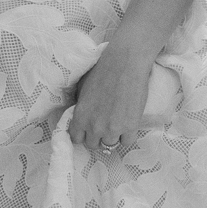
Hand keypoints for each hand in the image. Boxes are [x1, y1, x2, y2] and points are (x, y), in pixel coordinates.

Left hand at [69, 35, 152, 157]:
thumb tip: (81, 115)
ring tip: (118, 122)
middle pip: (93, 144)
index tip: (89, 129)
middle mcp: (94, 126)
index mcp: (80, 116)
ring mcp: (112, 129)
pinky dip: (128, 135)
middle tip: (105, 125)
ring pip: (110, 145)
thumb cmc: (102, 70)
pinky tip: (128, 123)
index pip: (76, 139)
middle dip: (98, 136)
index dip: (83, 134)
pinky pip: (127, 141)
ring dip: (113, 136)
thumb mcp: (82, 89)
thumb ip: (81, 107)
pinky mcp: (130, 127)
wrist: (124, 63)